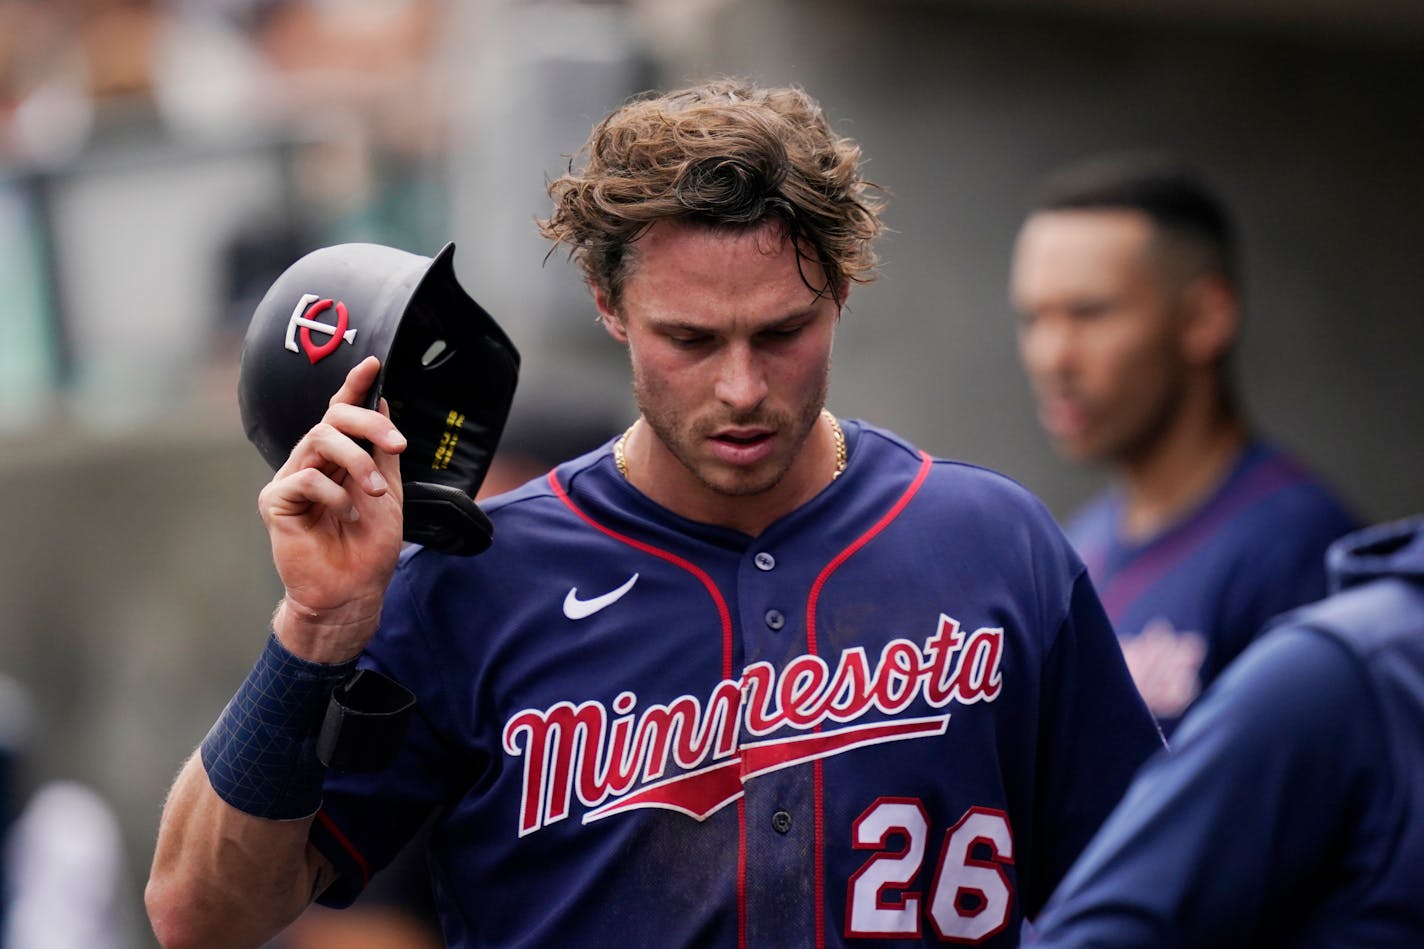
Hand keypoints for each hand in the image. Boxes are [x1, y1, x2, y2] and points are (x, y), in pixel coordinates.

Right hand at [257, 357, 406, 661]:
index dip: (354, 386)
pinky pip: (306, 478)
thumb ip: (382, 452)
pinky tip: (345, 516)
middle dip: (368, 425)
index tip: (373, 364)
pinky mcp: (276, 502)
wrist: (352, 593)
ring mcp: (291, 480)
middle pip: (332, 420)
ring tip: (375, 491)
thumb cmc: (367, 548)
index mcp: (337, 459)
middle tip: (396, 446)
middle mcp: (310, 463)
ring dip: (358, 462)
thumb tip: (383, 405)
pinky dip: (335, 495)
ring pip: (320, 441)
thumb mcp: (387, 492)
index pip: (341, 413)